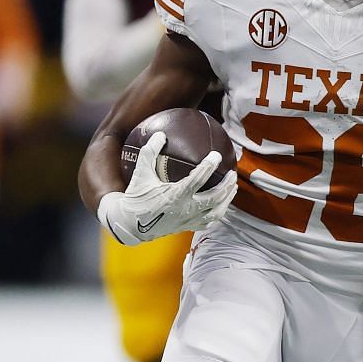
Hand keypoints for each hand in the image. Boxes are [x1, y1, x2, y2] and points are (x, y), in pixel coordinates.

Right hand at [96, 131, 235, 246]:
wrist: (130, 224)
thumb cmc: (136, 196)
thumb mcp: (141, 172)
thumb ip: (150, 152)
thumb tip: (160, 134)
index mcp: (175, 195)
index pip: (198, 178)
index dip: (209, 165)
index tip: (217, 155)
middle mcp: (185, 209)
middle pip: (214, 197)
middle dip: (226, 185)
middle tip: (232, 173)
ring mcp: (187, 221)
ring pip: (215, 212)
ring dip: (226, 200)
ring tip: (232, 188)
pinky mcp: (186, 228)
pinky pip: (208, 222)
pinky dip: (217, 213)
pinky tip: (221, 205)